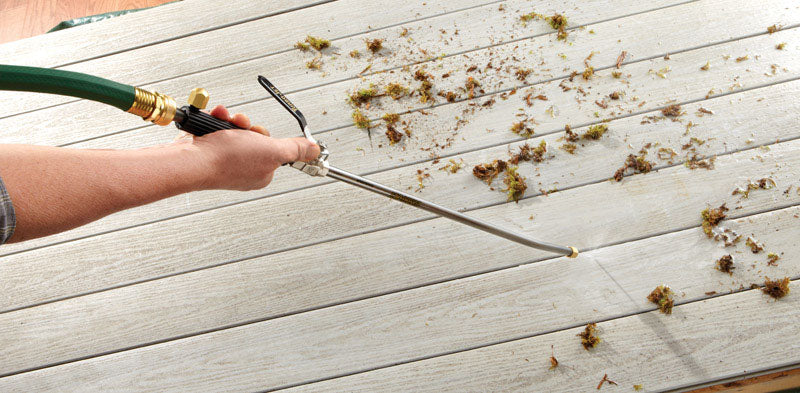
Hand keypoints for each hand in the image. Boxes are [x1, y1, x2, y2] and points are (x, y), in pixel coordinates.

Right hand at [176, 105, 320, 190]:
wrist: (190, 160)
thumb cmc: (227, 159)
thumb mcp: (273, 151)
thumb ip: (295, 150)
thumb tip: (315, 151)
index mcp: (261, 173)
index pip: (272, 148)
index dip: (266, 136)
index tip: (260, 134)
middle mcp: (243, 169)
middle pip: (253, 137)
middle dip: (247, 125)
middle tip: (242, 127)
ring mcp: (224, 160)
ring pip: (235, 130)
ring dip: (231, 120)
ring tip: (225, 121)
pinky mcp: (208, 150)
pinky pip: (217, 128)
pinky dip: (216, 120)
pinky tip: (213, 120)